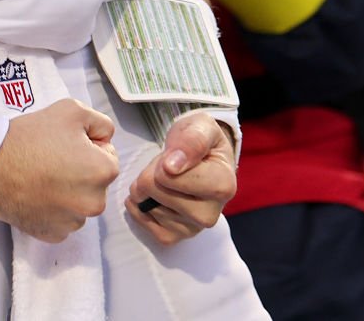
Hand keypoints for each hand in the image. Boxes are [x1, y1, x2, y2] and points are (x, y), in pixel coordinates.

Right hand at [0, 99, 120, 243]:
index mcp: (104, 172)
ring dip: (67, 192)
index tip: (64, 144)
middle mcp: (94, 203)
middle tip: (52, 159)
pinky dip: (52, 210)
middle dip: (80, 171)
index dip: (87, 146)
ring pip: (79, 203)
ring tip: (41, 176)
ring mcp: (72, 223)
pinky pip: (62, 221)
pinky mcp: (52, 234)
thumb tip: (105, 140)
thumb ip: (100, 123)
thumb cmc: (30, 136)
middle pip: (94, 183)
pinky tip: (36, 195)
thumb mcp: (71, 110)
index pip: (108, 156)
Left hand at [126, 112, 236, 245]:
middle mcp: (212, 213)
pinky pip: (146, 226)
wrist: (202, 157)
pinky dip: (140, 209)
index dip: (161, 162)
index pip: (168, 177)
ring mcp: (194, 228)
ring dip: (146, 190)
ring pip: (149, 207)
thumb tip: (171, 167)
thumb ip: (191, 142)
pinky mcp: (178, 237)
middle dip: (151, 174)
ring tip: (163, 180)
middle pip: (156, 192)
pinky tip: (148, 196)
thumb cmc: (200, 141)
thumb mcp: (201, 127)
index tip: (174, 156)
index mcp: (223, 185)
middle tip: (166, 167)